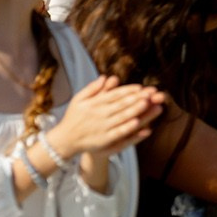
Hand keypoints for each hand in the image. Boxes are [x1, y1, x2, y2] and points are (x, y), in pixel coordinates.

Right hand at [48, 76, 164, 157]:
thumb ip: (92, 88)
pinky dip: (127, 127)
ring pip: (121, 117)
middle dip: (136, 98)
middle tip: (150, 93)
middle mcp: (99, 114)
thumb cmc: (73, 117)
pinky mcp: (104, 139)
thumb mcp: (78, 99)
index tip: (140, 87)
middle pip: (121, 104)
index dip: (128, 90)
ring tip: (147, 103)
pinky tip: (137, 122)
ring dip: (135, 110)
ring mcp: (102, 127)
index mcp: (95, 103)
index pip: (114, 94)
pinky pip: (117, 132)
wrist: (65, 139)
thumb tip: (105, 76)